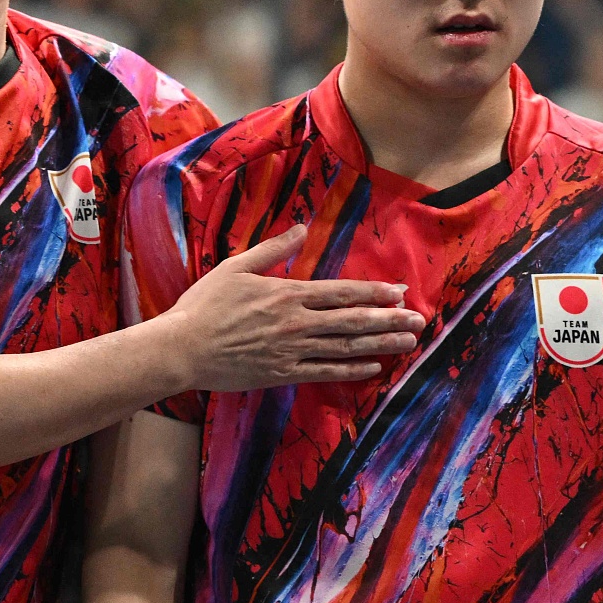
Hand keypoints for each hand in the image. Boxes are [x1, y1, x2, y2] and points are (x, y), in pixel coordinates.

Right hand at [162, 224, 423, 391]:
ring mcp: (292, 351)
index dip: (375, 292)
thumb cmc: (204, 305)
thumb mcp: (236, 267)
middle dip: (389, 320)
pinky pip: (326, 372)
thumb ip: (272, 249)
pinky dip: (352, 370)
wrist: (183, 349)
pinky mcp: (283, 374)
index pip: (342, 292)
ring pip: (346, 348)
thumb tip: (300, 228)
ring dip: (381, 344)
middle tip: (419, 321)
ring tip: (407, 343)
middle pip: (353, 321)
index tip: (401, 292)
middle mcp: (297, 323)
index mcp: (288, 294)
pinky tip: (373, 367)